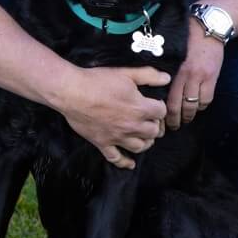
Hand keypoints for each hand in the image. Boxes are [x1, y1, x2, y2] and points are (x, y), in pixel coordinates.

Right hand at [49, 64, 170, 168]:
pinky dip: (125, 162)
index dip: (159, 106)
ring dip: (145, 141)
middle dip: (154, 124)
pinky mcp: (103, 143)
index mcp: (140, 108)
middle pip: (154, 132)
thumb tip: (166, 78)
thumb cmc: (97, 81)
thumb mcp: (125, 73)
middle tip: (149, 119)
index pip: (161, 111)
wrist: (71, 92)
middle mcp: (132, 126)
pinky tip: (130, 163)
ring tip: (142, 135)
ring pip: (140, 147)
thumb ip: (148, 75)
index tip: (154, 103)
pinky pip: (116, 158)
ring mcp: (117, 137)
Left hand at [165, 17, 224, 129]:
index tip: (161, 120)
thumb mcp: (170, 52)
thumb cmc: (186, 39)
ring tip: (185, 120)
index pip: (167, 98)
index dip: (165, 113)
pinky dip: (201, 107)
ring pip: (193, 106)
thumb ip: (164, 68)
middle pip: (179, 106)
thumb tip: (153, 86)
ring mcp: (200, 77)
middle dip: (176, 120)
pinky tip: (197, 108)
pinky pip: (206, 99)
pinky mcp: (212, 77)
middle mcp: (185, 75)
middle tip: (172, 127)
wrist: (208, 28)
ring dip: (189, 116)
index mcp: (172, 69)